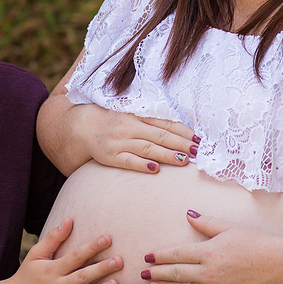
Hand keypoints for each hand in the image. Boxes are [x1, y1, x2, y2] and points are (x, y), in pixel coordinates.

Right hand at [0, 217, 122, 283]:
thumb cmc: (25, 277)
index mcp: (51, 270)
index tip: (107, 238)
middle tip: (119, 261)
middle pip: (81, 277)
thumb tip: (69, 220)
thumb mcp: (35, 255)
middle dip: (101, 269)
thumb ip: (53, 239)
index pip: (74, 256)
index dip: (91, 247)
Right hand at [76, 104, 198, 173]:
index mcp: (138, 114)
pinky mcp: (110, 155)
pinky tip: (155, 169)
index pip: (165, 123)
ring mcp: (120, 141)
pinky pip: (128, 161)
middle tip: (197, 151)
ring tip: (184, 160)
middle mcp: (130, 126)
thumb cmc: (114, 120)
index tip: (199, 139)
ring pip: (147, 148)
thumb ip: (153, 121)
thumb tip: (181, 130)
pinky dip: (141, 164)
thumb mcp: (132, 114)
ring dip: (167, 154)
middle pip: (160, 135)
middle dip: (180, 143)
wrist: (82, 126)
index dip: (183, 131)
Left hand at [141, 211, 281, 283]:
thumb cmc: (257, 244)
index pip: (177, 254)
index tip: (148, 257)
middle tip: (143, 275)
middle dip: (157, 274)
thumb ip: (207, 224)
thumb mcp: (231, 229)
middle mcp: (208, 273)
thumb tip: (188, 214)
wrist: (279, 267)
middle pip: (176, 274)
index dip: (161, 256)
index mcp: (208, 253)